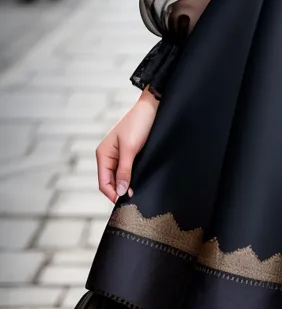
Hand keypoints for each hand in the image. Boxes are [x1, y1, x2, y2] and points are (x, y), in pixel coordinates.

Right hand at [96, 88, 158, 203]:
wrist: (152, 107)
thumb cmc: (138, 123)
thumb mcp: (130, 148)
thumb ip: (124, 170)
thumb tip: (120, 191)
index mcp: (103, 154)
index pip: (103, 182)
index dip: (112, 193)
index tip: (125, 201)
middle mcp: (108, 156)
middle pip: (110, 181)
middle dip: (119, 191)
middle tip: (133, 199)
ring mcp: (119, 155)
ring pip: (119, 177)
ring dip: (126, 185)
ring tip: (136, 191)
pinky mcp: (129, 153)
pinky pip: (127, 170)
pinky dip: (131, 177)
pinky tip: (139, 181)